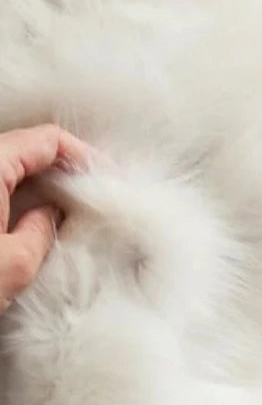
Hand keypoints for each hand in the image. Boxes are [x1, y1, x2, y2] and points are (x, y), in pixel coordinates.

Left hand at [0, 124, 89, 312]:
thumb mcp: (15, 263)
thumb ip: (41, 230)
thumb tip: (51, 215)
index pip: (46, 140)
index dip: (84, 156)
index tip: (109, 181)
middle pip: (25, 148)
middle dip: (63, 169)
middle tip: (96, 197)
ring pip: (6, 166)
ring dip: (39, 183)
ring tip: (71, 210)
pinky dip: (15, 194)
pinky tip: (34, 218)